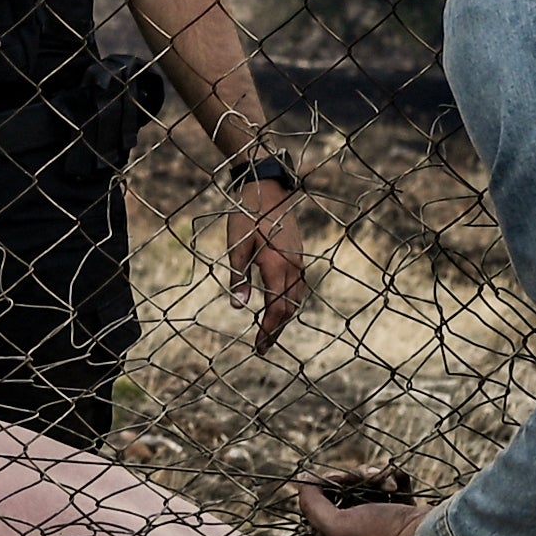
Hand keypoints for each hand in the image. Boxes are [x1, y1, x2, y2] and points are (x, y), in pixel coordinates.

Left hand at [224, 174, 310, 349]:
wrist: (267, 188)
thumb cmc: (247, 215)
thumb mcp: (236, 246)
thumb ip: (239, 277)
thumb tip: (239, 307)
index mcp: (277, 266)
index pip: (277, 309)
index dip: (269, 330)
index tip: (258, 347)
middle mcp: (293, 266)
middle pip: (289, 308)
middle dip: (277, 330)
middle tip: (263, 347)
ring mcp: (298, 260)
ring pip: (296, 298)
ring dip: (284, 317)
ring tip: (270, 332)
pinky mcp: (298, 254)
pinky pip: (298, 286)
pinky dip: (290, 302)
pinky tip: (280, 306)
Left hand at [291, 471, 432, 535]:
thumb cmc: (381, 535)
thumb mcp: (337, 523)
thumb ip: (312, 504)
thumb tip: (302, 481)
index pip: (315, 509)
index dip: (323, 489)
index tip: (335, 478)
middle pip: (341, 495)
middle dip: (354, 480)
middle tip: (367, 475)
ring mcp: (376, 524)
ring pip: (365, 488)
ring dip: (376, 478)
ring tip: (389, 481)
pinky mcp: (397, 513)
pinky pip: (386, 487)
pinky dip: (392, 479)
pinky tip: (398, 481)